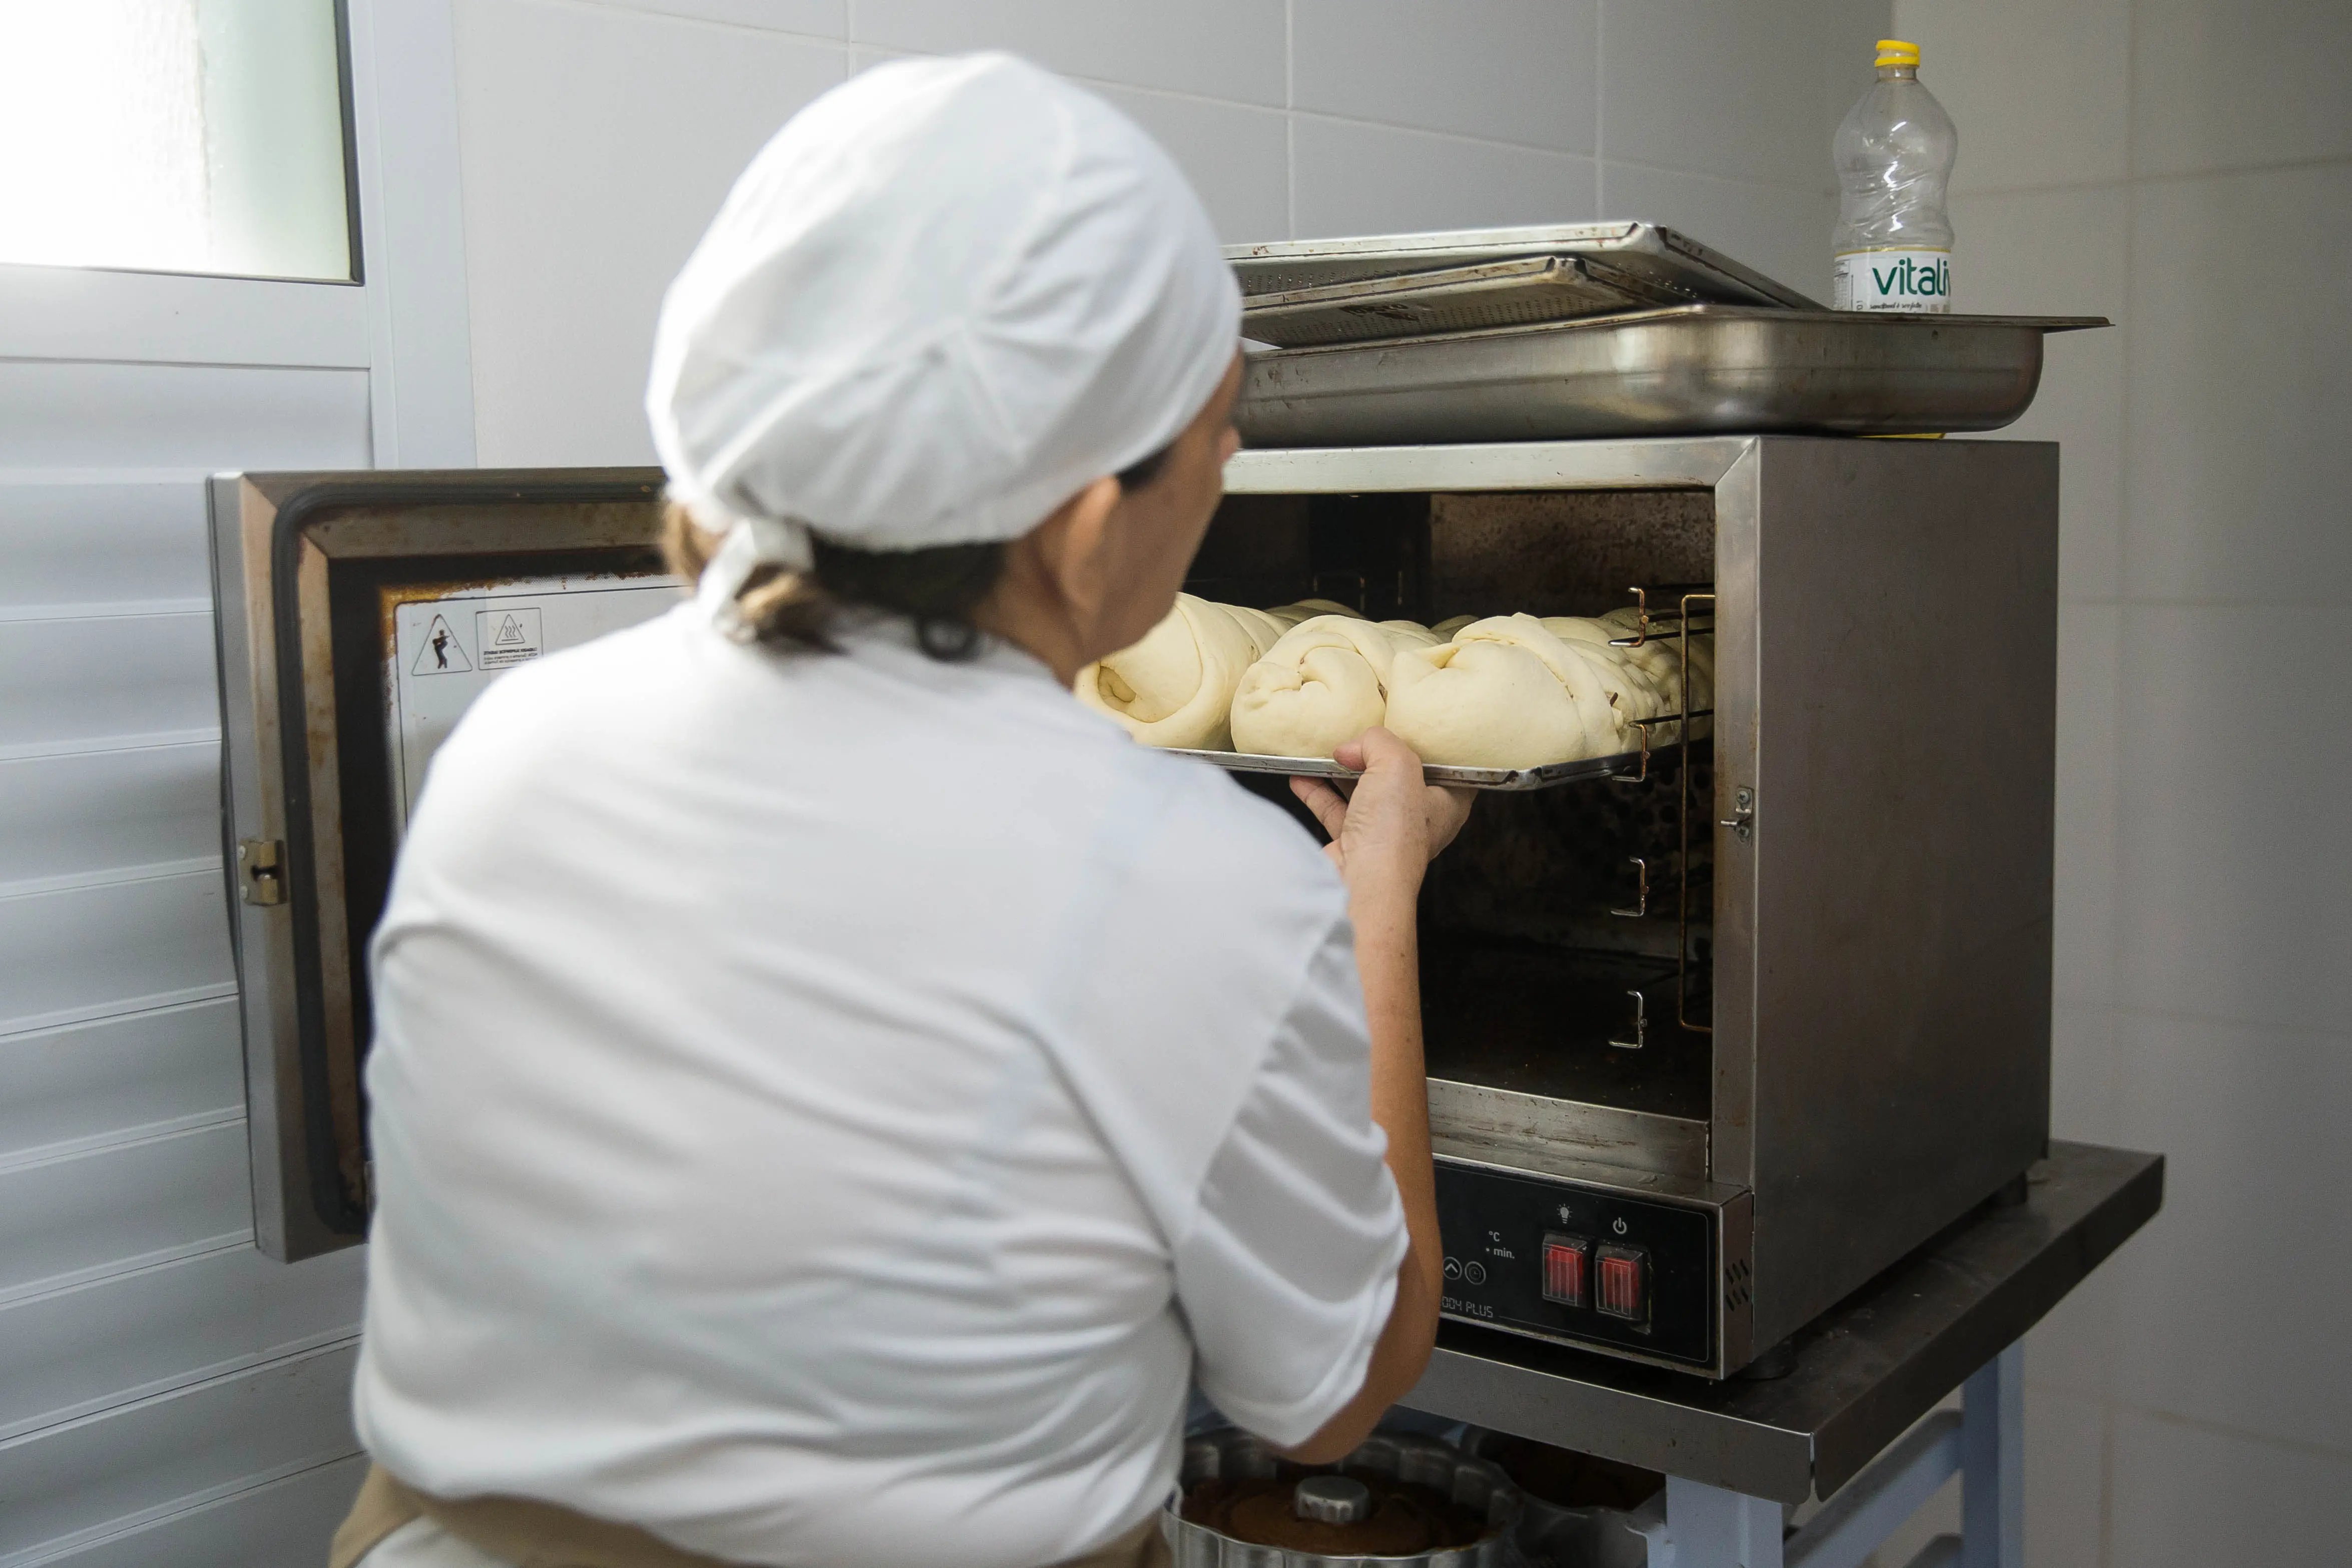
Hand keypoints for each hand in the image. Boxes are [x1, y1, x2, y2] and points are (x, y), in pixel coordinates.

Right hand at [1289, 728, 1474, 901]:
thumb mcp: (1396, 764)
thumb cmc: (1392, 832)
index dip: (1428, 745)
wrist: (1358, 885)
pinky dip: (1318, 792)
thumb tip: (1352, 747)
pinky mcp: (1352, 845)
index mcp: (1447, 803)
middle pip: (1399, 776)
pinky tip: (1302, 776)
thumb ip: (1378, 741)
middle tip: (1359, 734)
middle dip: (1376, 755)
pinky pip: (1335, 810)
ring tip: (1326, 751)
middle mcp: (1418, 820)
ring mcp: (1383, 835)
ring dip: (1342, 771)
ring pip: (1364, 793)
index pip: (1446, 767)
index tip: (1408, 724)